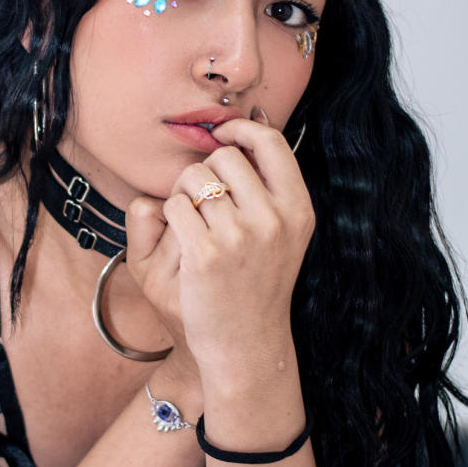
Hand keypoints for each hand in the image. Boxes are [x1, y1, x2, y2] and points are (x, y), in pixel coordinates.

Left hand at [147, 116, 314, 379]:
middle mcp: (274, 219)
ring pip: (194, 179)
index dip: (241, 130)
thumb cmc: (258, 283)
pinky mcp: (205, 254)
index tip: (223, 137)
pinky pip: (173, 206)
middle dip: (204, 171)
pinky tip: (181, 239)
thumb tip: (252, 123)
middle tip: (202, 200)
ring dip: (183, 194)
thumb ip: (271, 183)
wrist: (246, 343)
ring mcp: (240, 237)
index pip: (271, 142)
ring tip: (192, 223)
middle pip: (225, 158)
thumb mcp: (284, 232)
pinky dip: (169, 217)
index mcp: (297, 209)